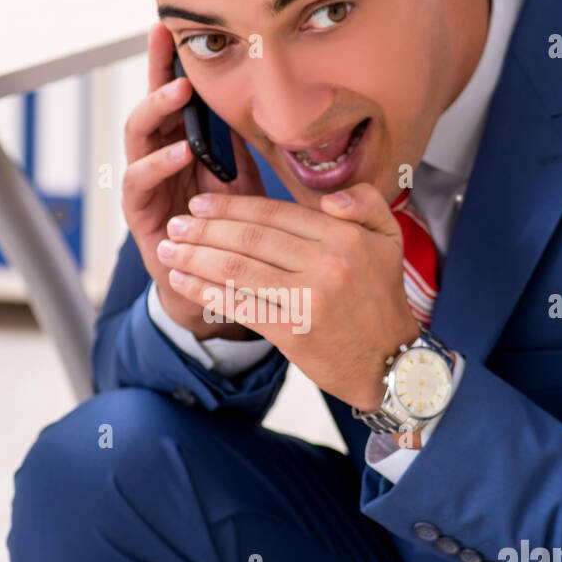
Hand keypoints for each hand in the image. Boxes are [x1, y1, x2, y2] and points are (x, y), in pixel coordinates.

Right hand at [122, 22, 265, 338]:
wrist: (215, 290)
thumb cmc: (232, 232)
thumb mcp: (245, 177)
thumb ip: (244, 142)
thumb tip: (266, 97)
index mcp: (182, 144)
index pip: (173, 96)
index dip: (169, 62)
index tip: (169, 25)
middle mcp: (158, 159)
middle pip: (149, 104)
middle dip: (158, 74)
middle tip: (173, 45)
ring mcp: (145, 185)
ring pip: (137, 137)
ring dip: (156, 110)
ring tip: (180, 91)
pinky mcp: (139, 213)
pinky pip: (139, 182)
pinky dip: (158, 163)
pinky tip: (179, 150)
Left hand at [154, 182, 420, 407]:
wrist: (393, 363)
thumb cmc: (382, 299)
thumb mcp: (389, 239)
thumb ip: (365, 203)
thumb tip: (328, 198)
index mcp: (343, 237)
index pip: (275, 213)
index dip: (232, 206)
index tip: (200, 204)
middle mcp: (326, 264)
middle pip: (250, 238)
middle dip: (204, 229)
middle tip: (175, 225)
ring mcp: (309, 299)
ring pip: (238, 270)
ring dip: (196, 258)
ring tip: (168, 250)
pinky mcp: (293, 333)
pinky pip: (241, 306)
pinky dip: (206, 293)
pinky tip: (182, 283)